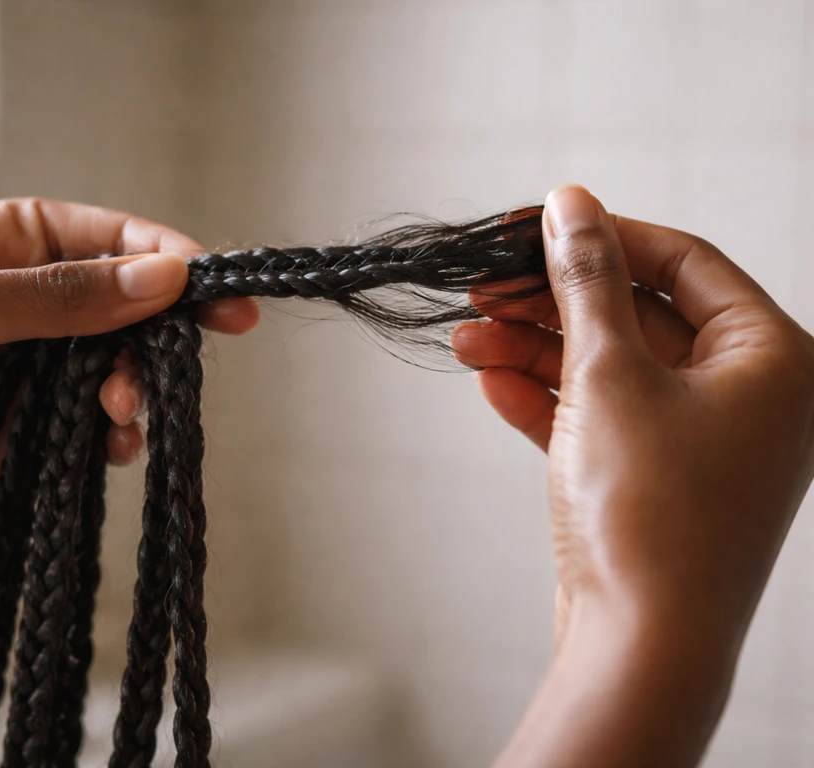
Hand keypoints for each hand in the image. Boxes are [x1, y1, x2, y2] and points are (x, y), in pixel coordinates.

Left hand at [0, 198, 258, 560]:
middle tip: (182, 362)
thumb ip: (54, 297)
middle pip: (118, 308)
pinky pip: (80, 432)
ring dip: (130, 390)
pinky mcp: (9, 437)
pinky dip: (105, 439)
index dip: (162, 258)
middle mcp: (11, 305)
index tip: (213, 286)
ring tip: (118, 413)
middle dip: (154, 333)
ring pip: (107, 371)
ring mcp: (13, 372)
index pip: (100, 238)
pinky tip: (108, 446)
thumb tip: (162, 277)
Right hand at [452, 185, 813, 766]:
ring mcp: (700, 442)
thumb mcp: (609, 374)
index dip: (606, 235)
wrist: (640, 647)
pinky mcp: (655, 479)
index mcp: (772, 359)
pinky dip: (546, 398)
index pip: (684, 263)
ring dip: (535, 350)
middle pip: (638, 316)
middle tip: (486, 286)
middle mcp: (746, 397)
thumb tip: (570, 204)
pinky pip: (601, 417)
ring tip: (466, 338)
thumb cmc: (649, 514)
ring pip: (610, 368)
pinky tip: (490, 381)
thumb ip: (587, 281)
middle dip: (553, 302)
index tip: (537, 223)